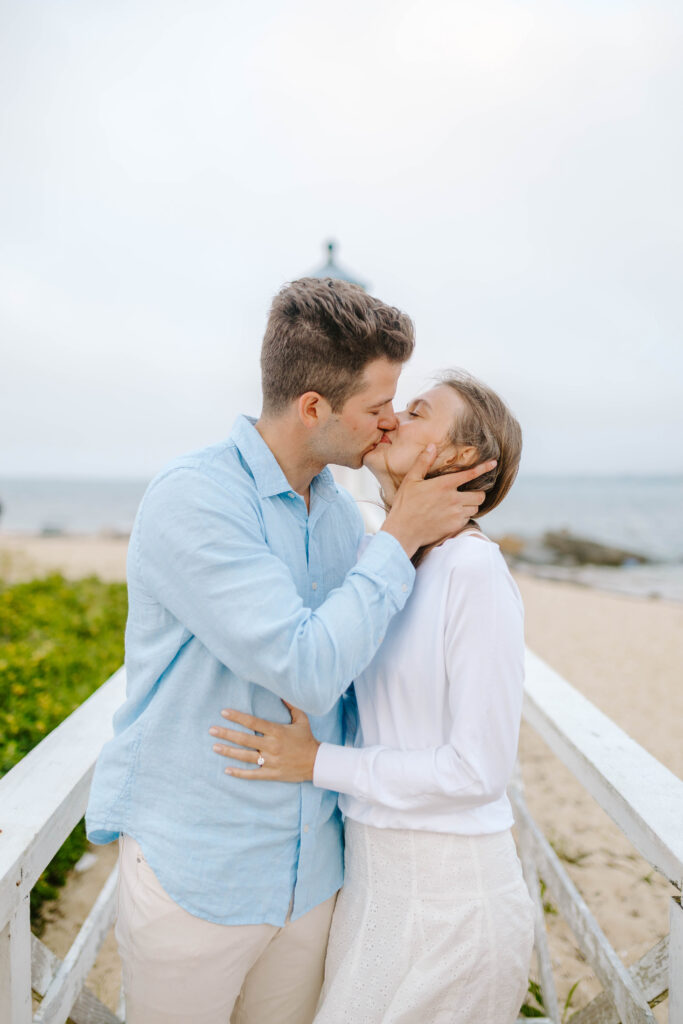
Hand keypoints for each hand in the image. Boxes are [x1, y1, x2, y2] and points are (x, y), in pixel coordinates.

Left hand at [209, 702, 319, 781]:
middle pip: (244, 739)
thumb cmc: (307, 739)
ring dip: (228, 751)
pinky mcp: (271, 773)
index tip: (224, 712)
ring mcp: (270, 760)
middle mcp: (271, 746)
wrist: (316, 762)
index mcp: (277, 731)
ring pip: (245, 756)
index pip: (253, 722)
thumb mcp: (302, 719)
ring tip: (214, 747)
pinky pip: (252, 774)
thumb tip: (281, 693)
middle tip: (212, 730)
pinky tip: (226, 770)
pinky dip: (239, 773)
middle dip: (226, 734)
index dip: (237, 717)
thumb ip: (291, 706)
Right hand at [382, 446, 496, 556]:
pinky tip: (452, 515)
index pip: (470, 474)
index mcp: (444, 485)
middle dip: (478, 493)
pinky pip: (467, 519)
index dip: (484, 468)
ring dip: (471, 504)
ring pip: (475, 508)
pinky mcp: (455, 526)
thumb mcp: (411, 480)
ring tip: (460, 504)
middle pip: (480, 495)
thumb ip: (423, 462)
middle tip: (470, 493)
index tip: (493, 464)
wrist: (403, 531)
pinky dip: (464, 516)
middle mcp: (453, 499)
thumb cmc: (405, 505)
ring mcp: (455, 514)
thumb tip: (431, 446)